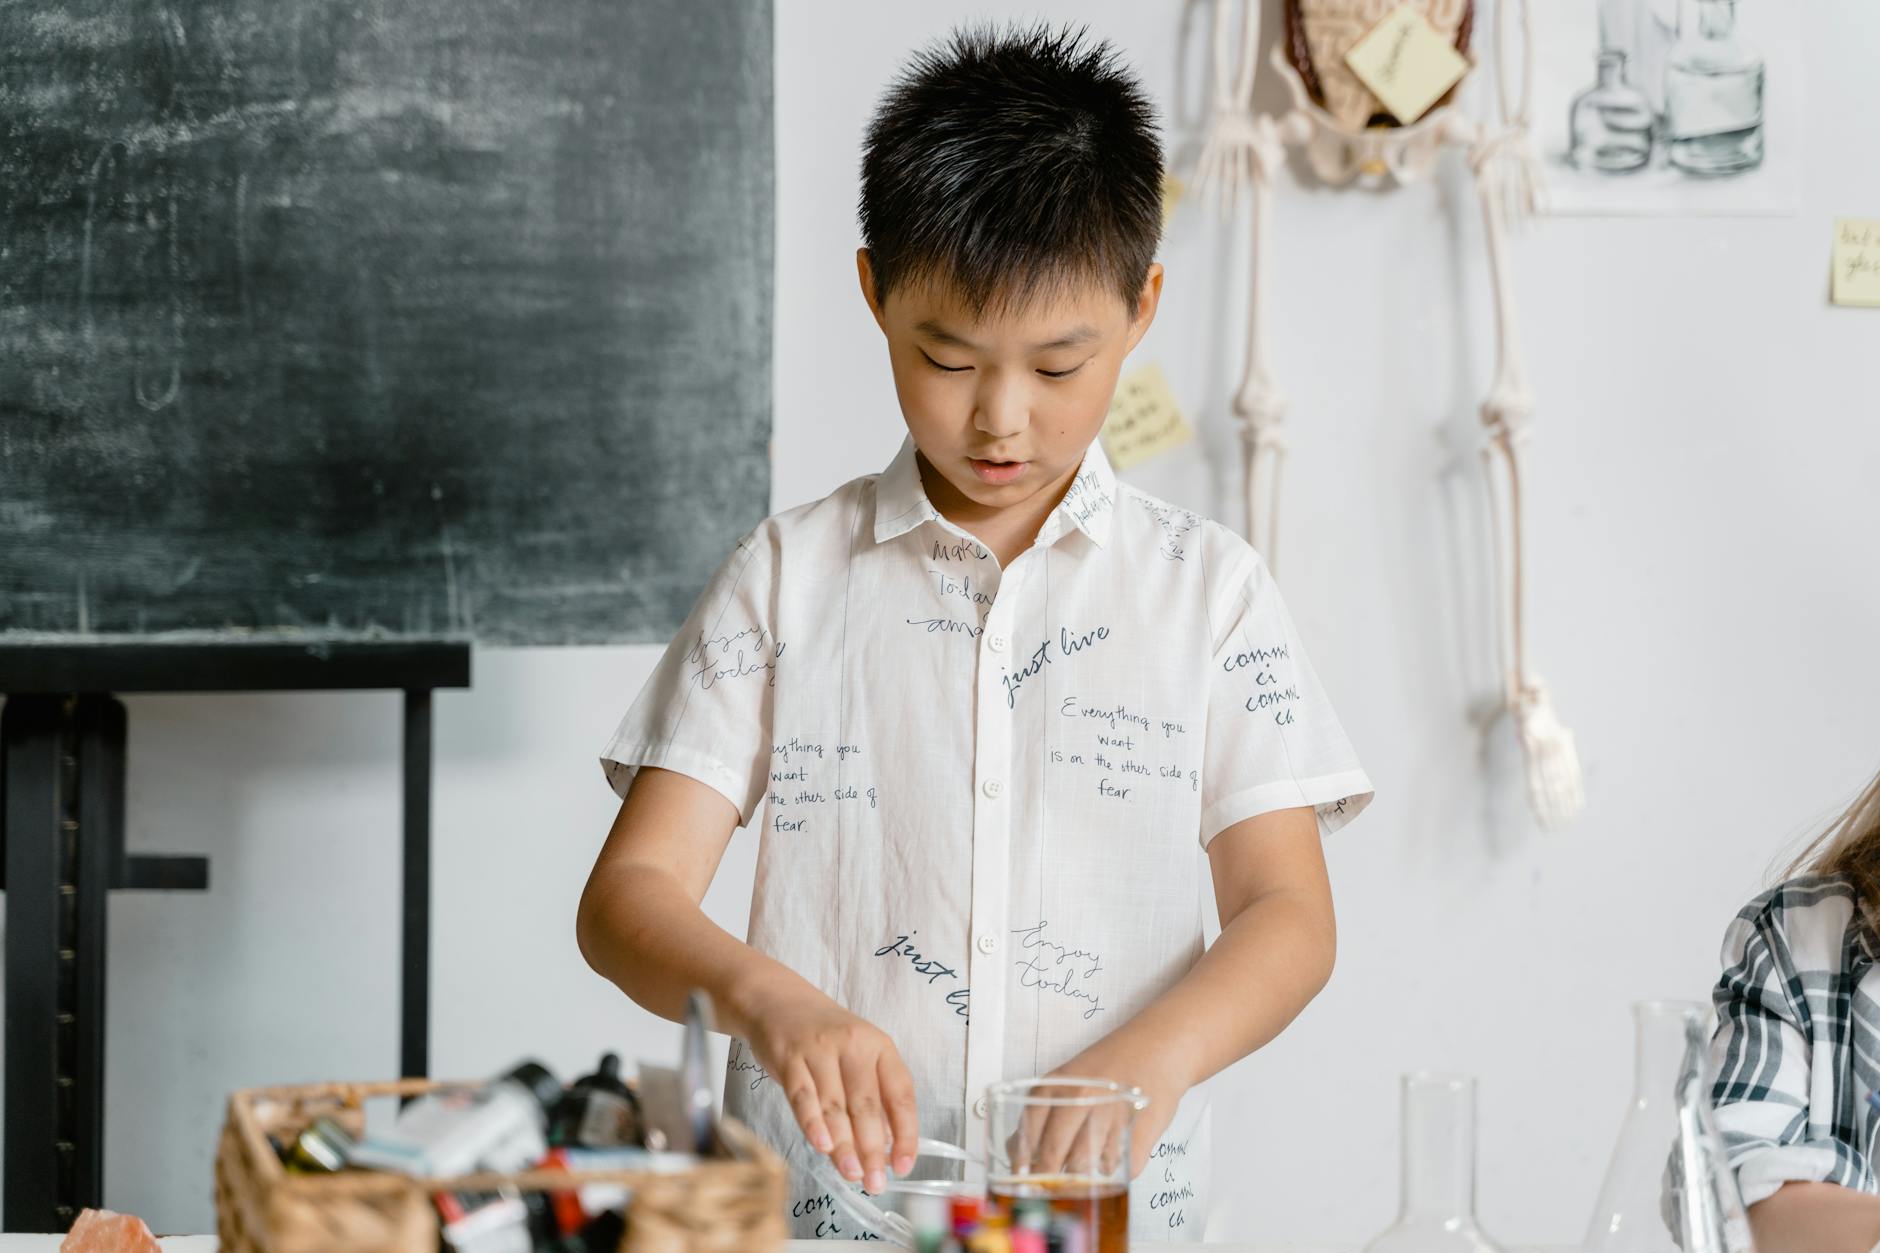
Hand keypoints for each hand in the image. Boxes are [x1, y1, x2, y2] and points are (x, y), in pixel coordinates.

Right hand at [742, 985, 918, 1194]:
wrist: (779, 1002)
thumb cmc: (825, 1038)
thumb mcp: (859, 1056)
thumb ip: (873, 1097)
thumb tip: (887, 1146)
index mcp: (880, 1047)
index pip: (901, 1095)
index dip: (906, 1133)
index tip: (904, 1165)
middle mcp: (854, 1046)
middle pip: (866, 1106)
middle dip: (872, 1150)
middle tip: (875, 1182)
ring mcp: (820, 1051)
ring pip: (835, 1106)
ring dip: (844, 1146)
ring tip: (852, 1174)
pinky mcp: (789, 1058)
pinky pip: (803, 1097)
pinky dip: (813, 1124)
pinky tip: (822, 1147)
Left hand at [1013, 1038, 1187, 1180]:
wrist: (1157, 1046)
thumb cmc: (1109, 1066)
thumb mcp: (1067, 1079)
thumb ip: (1041, 1110)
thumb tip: (1015, 1149)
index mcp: (1058, 1084)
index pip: (1029, 1131)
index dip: (1023, 1160)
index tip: (1021, 1177)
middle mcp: (1081, 1097)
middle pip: (1053, 1153)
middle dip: (1047, 1177)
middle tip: (1048, 1189)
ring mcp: (1111, 1114)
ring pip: (1084, 1165)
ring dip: (1081, 1178)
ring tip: (1082, 1173)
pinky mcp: (1140, 1131)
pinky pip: (1121, 1169)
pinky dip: (1115, 1173)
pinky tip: (1111, 1162)